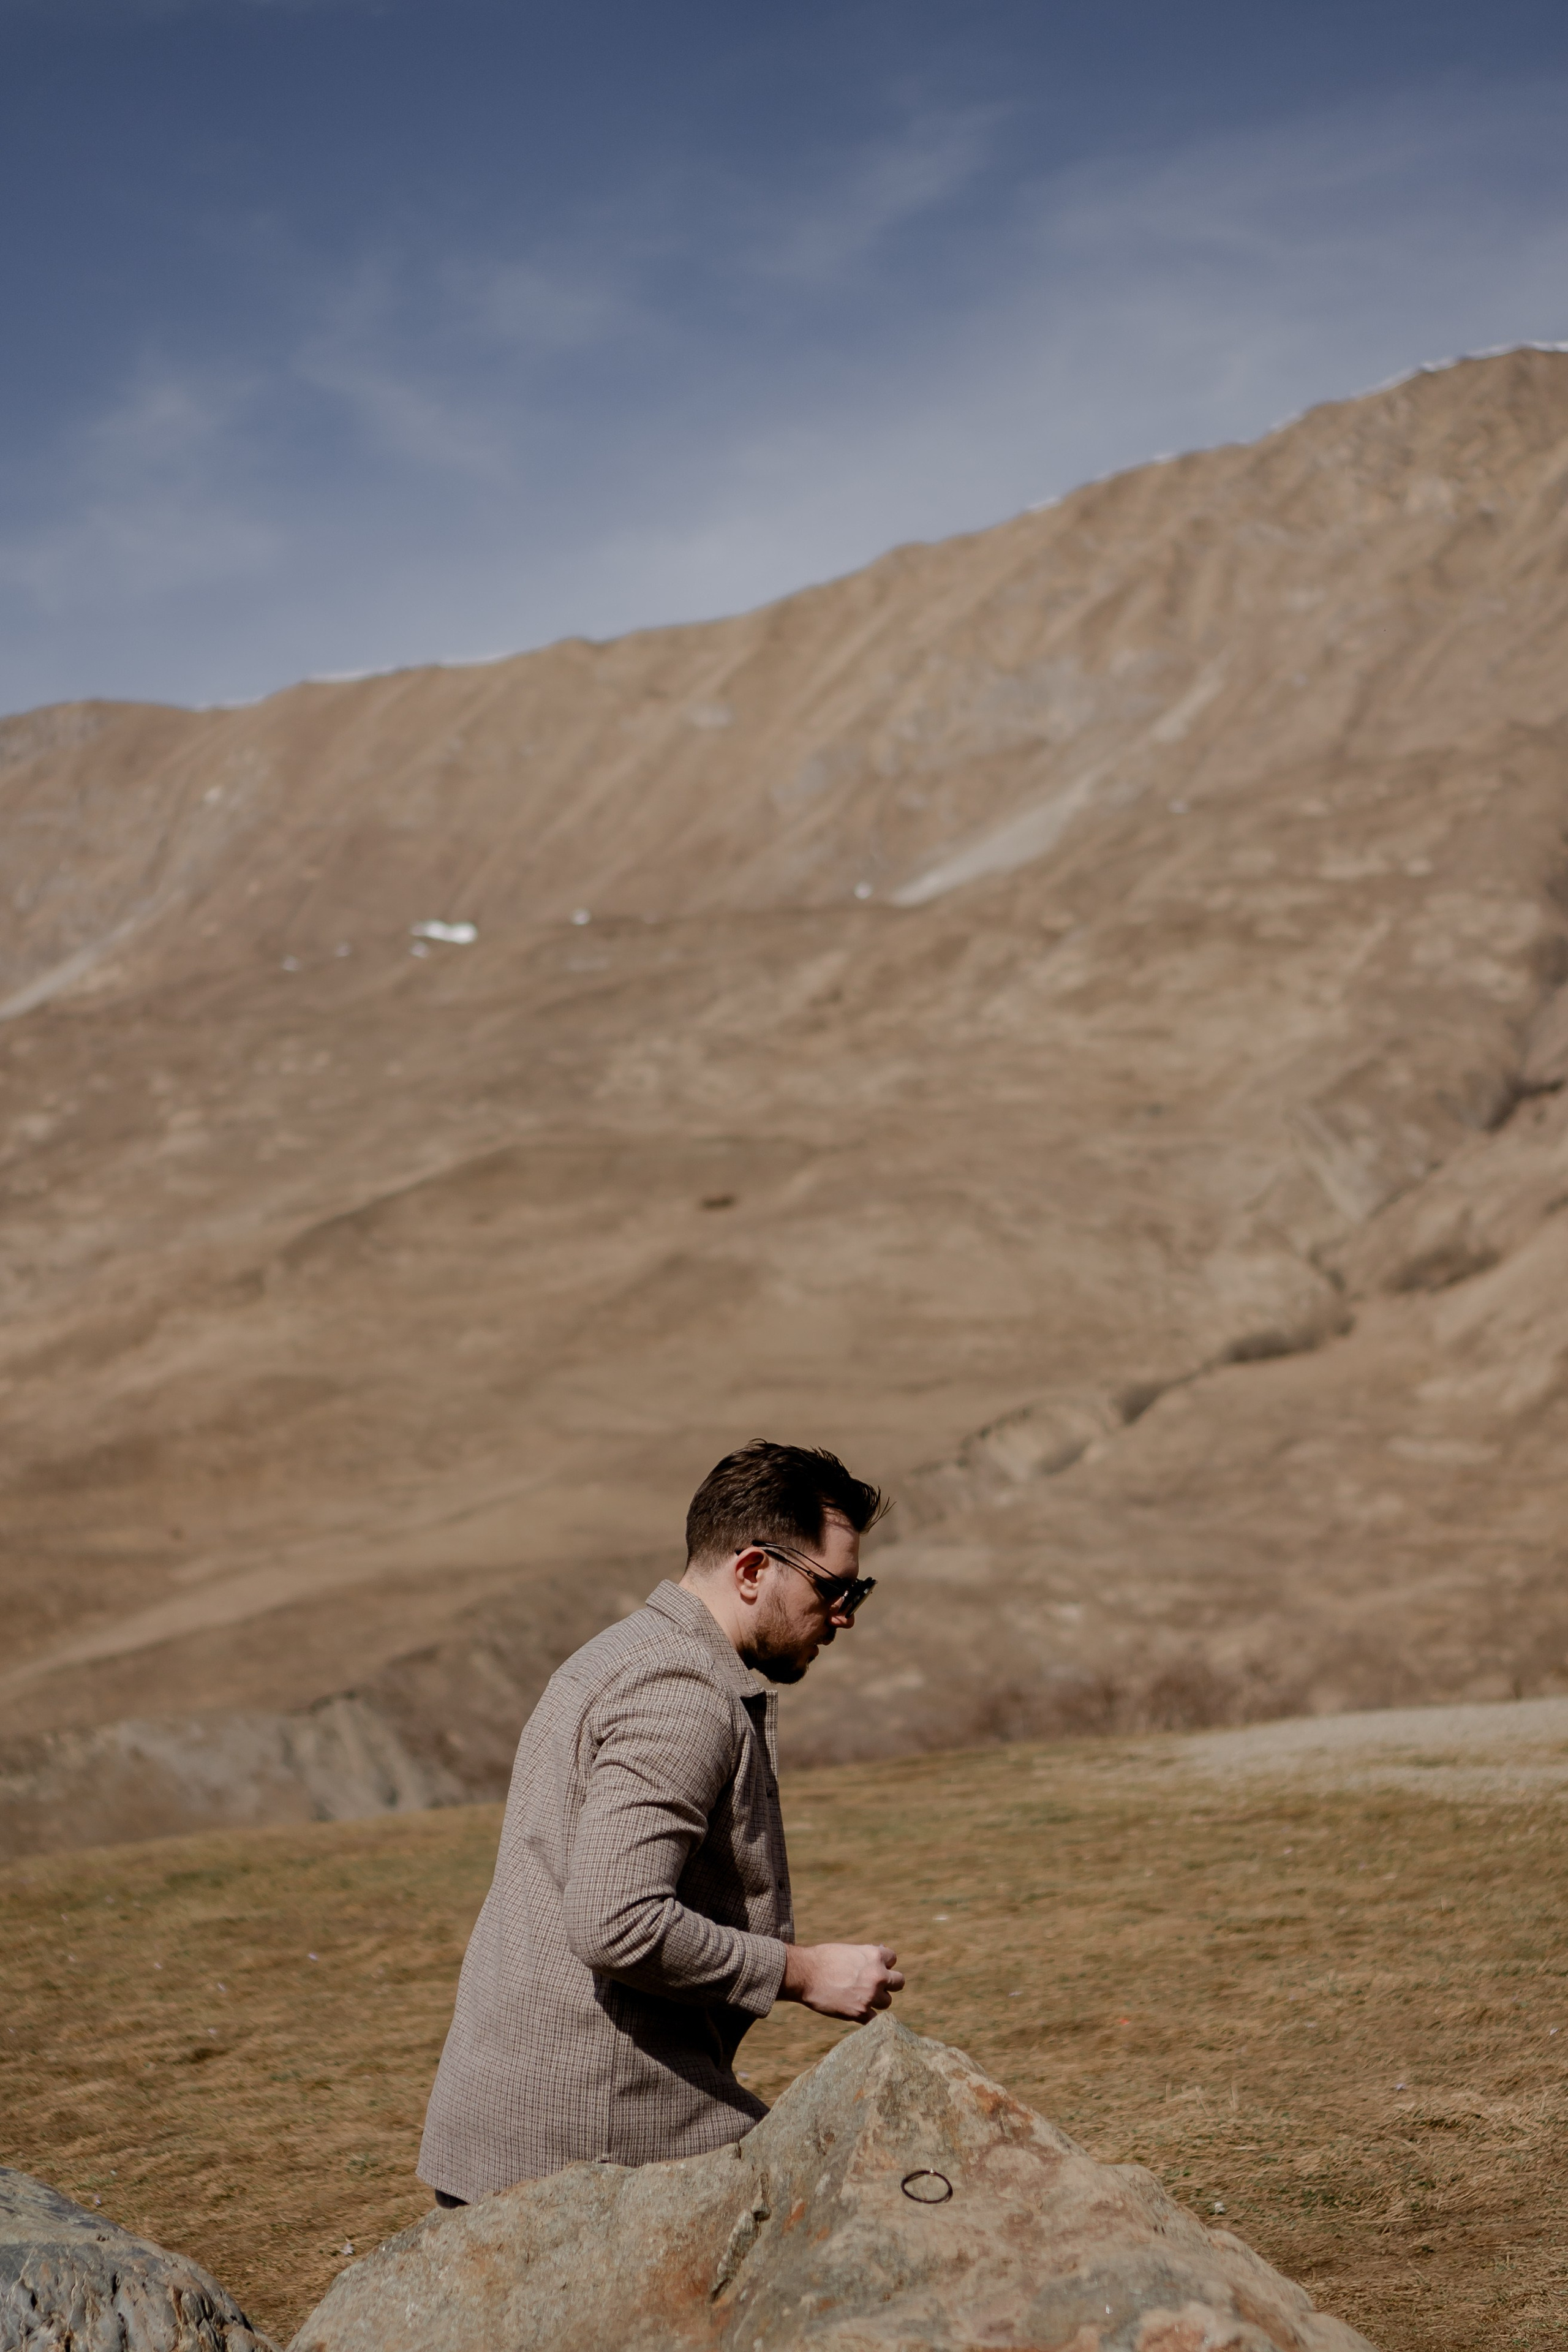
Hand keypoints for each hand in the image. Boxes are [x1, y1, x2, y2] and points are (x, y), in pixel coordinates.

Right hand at [779, 1941, 903, 2021]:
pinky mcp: (861, 2013)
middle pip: (899, 1982)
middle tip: (874, 1986)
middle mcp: (877, 1975)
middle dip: (888, 1984)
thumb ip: (866, 1957)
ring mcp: (870, 1995)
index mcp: (874, 1955)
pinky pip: (875, 2019)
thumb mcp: (849, 1951)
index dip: (883, 1964)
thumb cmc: (823, 1959)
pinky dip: (867, 2017)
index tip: (873, 1967)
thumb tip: (880, 1957)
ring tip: (860, 1998)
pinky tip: (857, 2012)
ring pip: (887, 2002)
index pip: (893, 1959)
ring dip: (877, 2001)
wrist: (805, 1974)